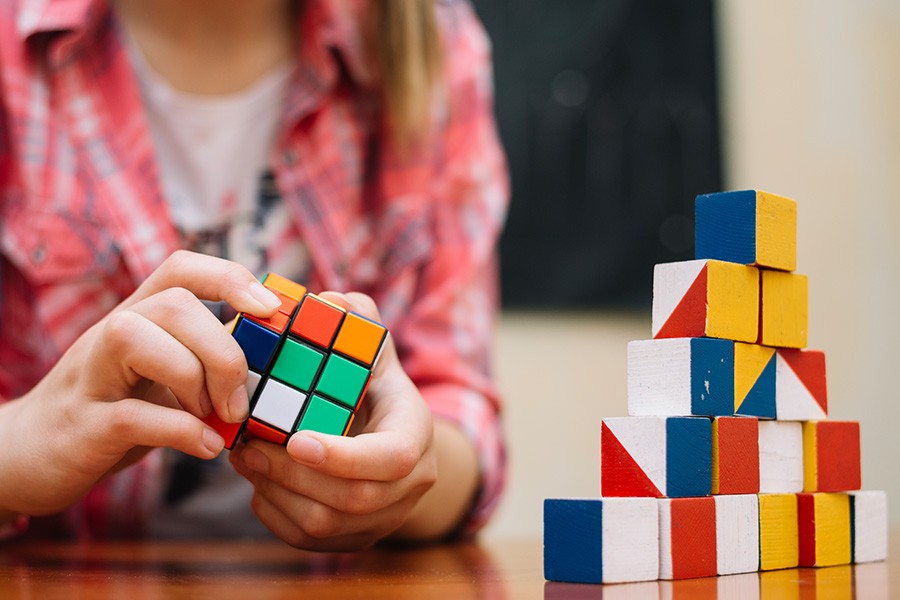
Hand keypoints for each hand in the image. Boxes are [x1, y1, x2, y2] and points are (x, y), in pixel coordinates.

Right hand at [0, 250, 281, 516]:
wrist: (29, 456)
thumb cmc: (112, 410)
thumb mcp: (161, 376)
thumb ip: (205, 361)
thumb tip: (274, 363)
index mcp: (138, 317)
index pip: (181, 269)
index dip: (230, 277)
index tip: (270, 308)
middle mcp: (111, 335)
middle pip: (173, 304)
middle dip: (223, 351)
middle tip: (239, 401)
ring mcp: (91, 376)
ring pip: (138, 338)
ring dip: (194, 380)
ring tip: (215, 417)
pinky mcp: (82, 425)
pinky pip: (131, 414)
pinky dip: (181, 431)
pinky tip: (207, 446)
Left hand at [230, 292, 438, 551]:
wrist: (391, 439)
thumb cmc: (373, 386)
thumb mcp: (372, 349)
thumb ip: (356, 321)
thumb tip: (332, 300)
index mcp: (416, 433)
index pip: (392, 458)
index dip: (344, 456)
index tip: (295, 439)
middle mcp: (409, 485)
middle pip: (353, 499)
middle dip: (291, 473)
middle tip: (247, 446)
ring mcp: (383, 519)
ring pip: (324, 524)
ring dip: (275, 492)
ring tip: (244, 457)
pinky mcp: (354, 539)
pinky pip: (308, 540)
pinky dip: (274, 512)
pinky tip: (260, 481)